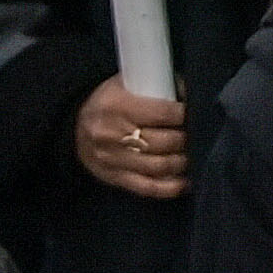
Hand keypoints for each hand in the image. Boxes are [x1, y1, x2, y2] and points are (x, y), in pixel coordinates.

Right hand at [76, 75, 189, 199]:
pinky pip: (146, 187)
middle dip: (187, 139)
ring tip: (194, 155)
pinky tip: (185, 182)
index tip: (197, 113)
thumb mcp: (125, 83)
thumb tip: (189, 93)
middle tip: (198, 134)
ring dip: (182, 162)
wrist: (74, 127)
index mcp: (117, 106)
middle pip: (163, 142)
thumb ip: (155, 86)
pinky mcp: (113, 178)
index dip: (185, 114)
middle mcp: (112, 135)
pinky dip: (170, 188)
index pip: (162, 113)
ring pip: (158, 166)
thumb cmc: (110, 102)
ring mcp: (112, 160)